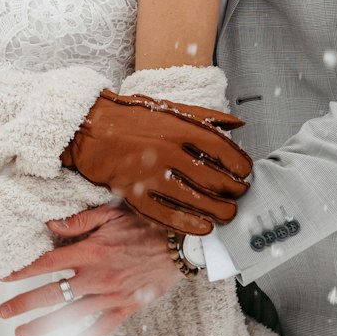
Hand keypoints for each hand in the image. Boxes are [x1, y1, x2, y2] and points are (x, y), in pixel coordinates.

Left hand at [0, 205, 179, 335]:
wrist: (178, 245)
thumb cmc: (145, 224)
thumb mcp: (112, 212)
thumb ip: (80, 220)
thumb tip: (51, 223)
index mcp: (91, 251)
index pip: (48, 262)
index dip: (24, 269)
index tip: (5, 276)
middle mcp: (96, 277)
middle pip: (53, 293)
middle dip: (24, 303)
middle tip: (3, 311)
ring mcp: (110, 296)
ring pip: (71, 315)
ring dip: (44, 326)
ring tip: (22, 333)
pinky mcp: (125, 307)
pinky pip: (101, 328)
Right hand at [60, 90, 251, 235]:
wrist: (91, 129)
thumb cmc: (134, 117)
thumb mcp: (171, 108)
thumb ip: (206, 117)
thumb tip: (238, 123)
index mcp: (179, 128)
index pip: (222, 151)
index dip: (240, 166)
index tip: (245, 173)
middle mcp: (168, 152)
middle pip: (214, 179)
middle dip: (233, 191)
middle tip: (240, 195)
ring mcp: (151, 176)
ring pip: (195, 201)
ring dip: (218, 211)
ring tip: (228, 214)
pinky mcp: (136, 195)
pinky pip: (168, 217)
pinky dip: (190, 225)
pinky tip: (204, 228)